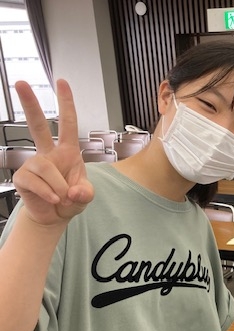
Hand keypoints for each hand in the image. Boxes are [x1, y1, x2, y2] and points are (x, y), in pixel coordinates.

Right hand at [13, 79, 93, 225]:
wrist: (55, 217)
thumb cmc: (71, 200)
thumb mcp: (86, 196)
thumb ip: (85, 193)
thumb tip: (73, 191)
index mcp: (67, 151)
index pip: (68, 124)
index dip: (66, 103)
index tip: (62, 83)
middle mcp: (48, 154)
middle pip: (37, 125)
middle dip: (29, 104)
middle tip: (20, 82)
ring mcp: (33, 164)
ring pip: (47, 169)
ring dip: (60, 188)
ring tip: (63, 197)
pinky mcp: (22, 178)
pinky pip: (38, 184)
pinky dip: (50, 195)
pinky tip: (53, 200)